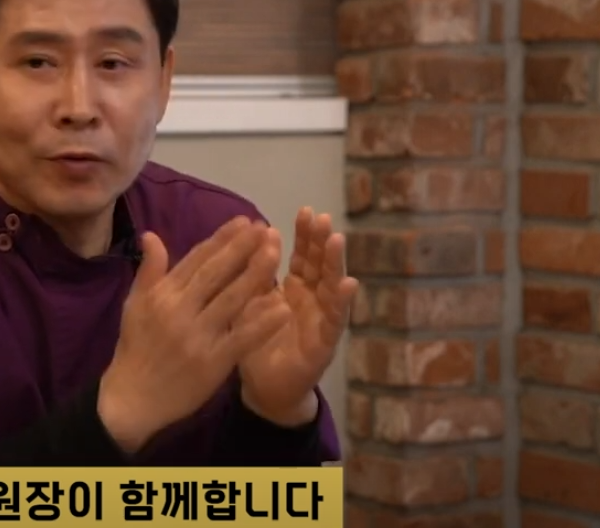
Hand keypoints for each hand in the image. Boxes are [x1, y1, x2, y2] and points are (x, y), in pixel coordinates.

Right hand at [98, 217, 290, 453]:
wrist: (132, 398)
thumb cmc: (136, 348)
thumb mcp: (135, 305)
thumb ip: (149, 270)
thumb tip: (151, 234)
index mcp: (162, 295)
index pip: (196, 260)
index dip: (222, 240)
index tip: (244, 222)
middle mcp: (179, 311)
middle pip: (216, 274)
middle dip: (243, 249)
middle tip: (266, 229)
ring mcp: (197, 337)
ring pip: (232, 300)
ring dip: (256, 275)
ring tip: (276, 253)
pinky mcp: (212, 363)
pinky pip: (241, 338)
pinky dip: (262, 323)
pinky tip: (282, 307)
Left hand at [238, 207, 358, 426]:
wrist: (263, 388)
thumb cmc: (257, 341)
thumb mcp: (250, 303)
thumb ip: (253, 274)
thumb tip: (255, 235)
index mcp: (294, 289)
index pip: (302, 256)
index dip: (304, 235)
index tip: (305, 211)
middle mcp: (312, 300)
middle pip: (320, 266)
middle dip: (321, 242)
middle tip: (322, 217)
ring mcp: (321, 321)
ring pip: (331, 287)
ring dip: (335, 264)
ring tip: (336, 240)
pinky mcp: (325, 344)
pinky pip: (335, 321)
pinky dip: (342, 302)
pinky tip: (349, 284)